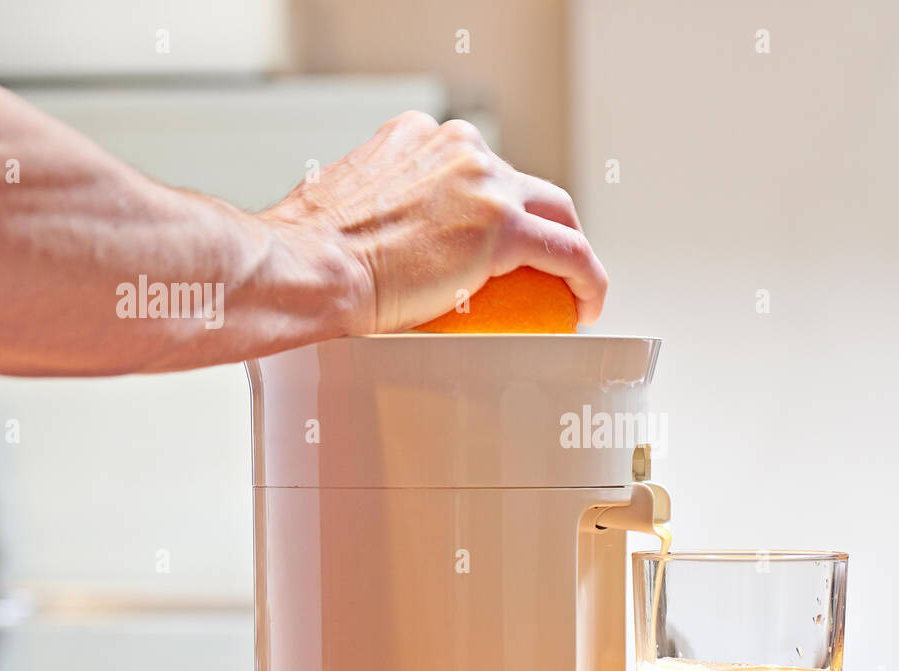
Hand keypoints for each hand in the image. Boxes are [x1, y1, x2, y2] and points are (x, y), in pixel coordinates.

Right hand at [260, 112, 607, 332]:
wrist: (310, 268)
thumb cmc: (310, 254)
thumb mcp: (343, 208)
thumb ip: (375, 211)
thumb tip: (379, 247)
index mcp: (418, 136)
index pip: (477, 168)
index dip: (495, 206)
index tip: (493, 241)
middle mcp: (459, 148)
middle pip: (525, 185)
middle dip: (543, 224)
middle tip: (544, 268)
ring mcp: (486, 184)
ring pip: (558, 213)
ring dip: (571, 251)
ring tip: (571, 291)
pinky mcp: (505, 227)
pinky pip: (570, 254)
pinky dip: (588, 280)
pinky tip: (587, 306)